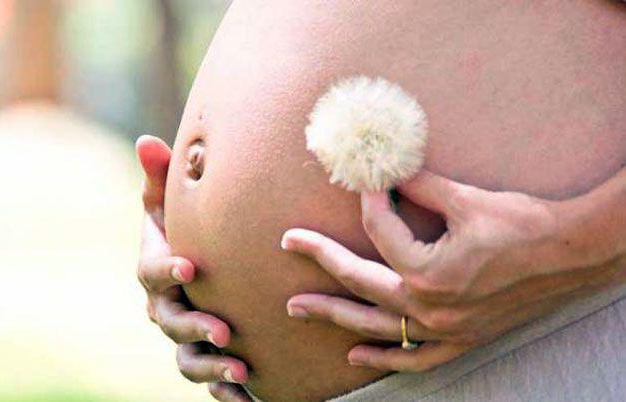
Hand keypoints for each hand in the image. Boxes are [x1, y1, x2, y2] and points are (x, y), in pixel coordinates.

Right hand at [136, 135, 249, 400]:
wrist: (204, 269)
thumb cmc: (189, 231)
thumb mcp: (174, 206)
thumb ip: (161, 178)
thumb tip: (147, 140)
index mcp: (156, 269)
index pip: (151, 272)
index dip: (166, 270)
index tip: (190, 267)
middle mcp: (165, 307)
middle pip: (168, 322)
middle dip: (192, 326)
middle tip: (222, 329)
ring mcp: (183, 336)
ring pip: (185, 360)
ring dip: (210, 368)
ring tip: (238, 370)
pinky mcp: (207, 357)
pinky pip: (209, 381)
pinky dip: (225, 394)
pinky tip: (247, 399)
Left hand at [281, 170, 625, 371]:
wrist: (572, 254)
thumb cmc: (523, 224)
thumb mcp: (466, 199)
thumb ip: (419, 184)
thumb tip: (387, 167)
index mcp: (427, 271)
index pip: (378, 232)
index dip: (368, 200)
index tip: (364, 182)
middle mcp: (430, 306)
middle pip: (360, 283)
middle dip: (319, 263)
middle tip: (289, 245)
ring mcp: (444, 328)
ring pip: (377, 326)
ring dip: (334, 315)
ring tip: (298, 308)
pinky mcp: (461, 338)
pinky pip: (416, 357)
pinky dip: (386, 358)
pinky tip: (357, 356)